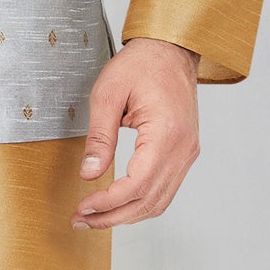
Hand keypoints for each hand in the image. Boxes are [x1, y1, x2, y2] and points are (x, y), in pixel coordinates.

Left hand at [71, 36, 200, 229]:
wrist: (170, 49)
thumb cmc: (141, 64)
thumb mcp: (108, 93)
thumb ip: (99, 137)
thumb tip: (89, 174)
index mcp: (166, 133)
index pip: (137, 184)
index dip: (108, 202)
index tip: (83, 206)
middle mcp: (183, 148)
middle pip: (149, 201)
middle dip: (113, 216)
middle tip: (82, 220)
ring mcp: (187, 152)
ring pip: (159, 201)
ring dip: (127, 215)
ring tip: (95, 217)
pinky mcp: (184, 152)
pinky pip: (165, 189)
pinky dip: (141, 202)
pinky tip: (118, 203)